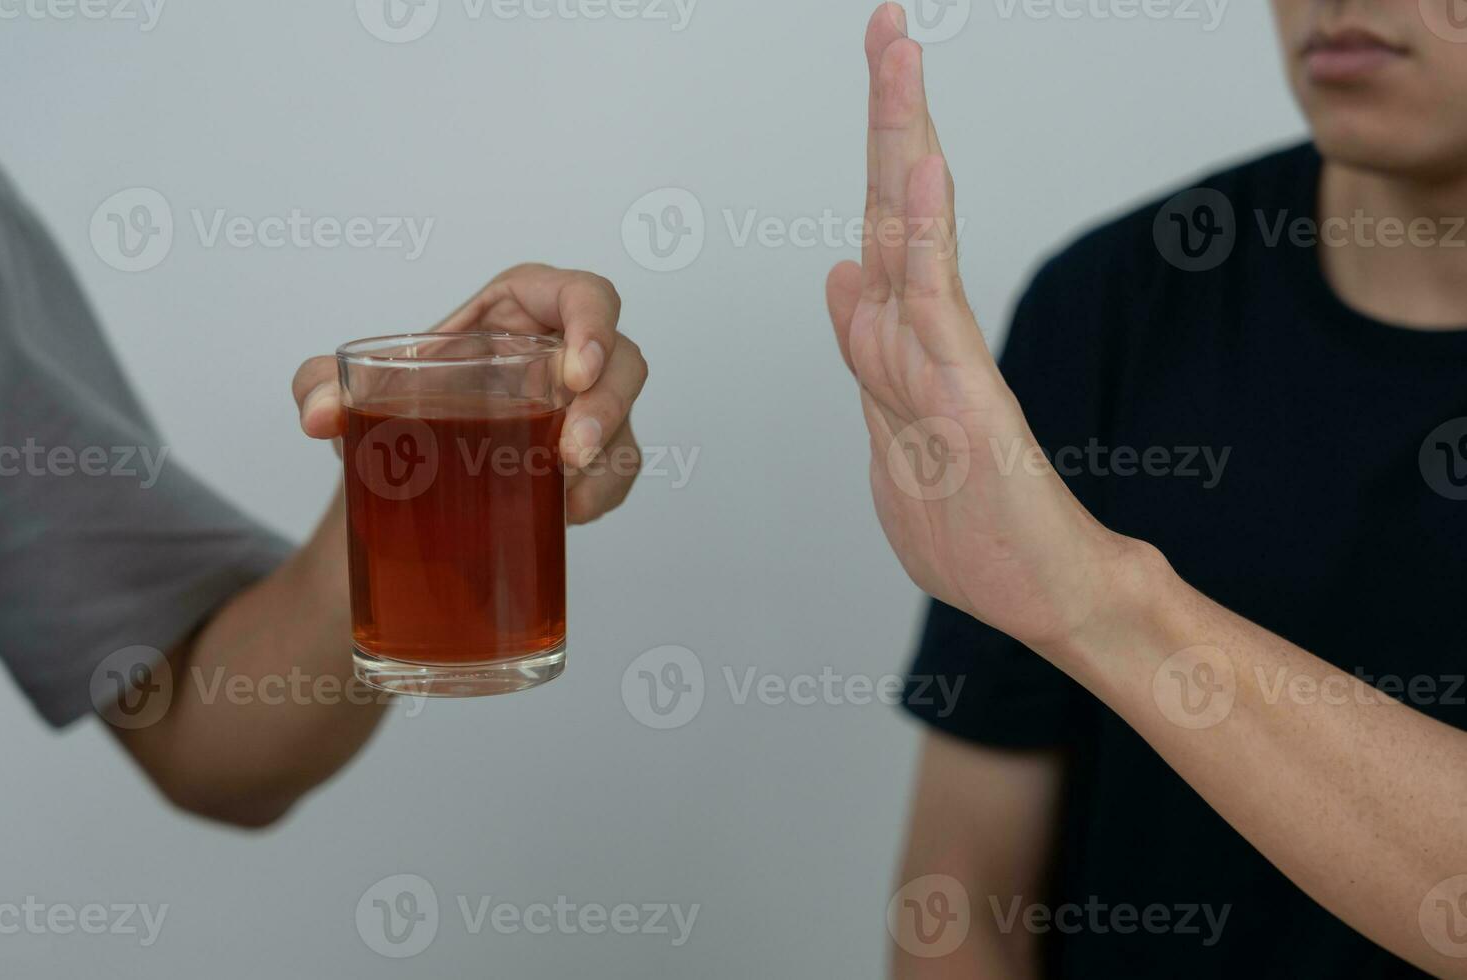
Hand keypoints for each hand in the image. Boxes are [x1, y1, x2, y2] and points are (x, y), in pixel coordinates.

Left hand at [293, 263, 646, 523]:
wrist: (393, 488)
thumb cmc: (390, 413)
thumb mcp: (348, 389)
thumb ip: (317, 384)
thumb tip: (318, 415)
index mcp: (518, 310)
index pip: (581, 294)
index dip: (593, 323)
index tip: (573, 372)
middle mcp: (560, 354)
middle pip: (623, 359)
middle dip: (607, 405)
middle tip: (570, 450)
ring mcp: (580, 410)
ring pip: (628, 418)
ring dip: (609, 455)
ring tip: (564, 489)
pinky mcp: (587, 461)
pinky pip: (618, 472)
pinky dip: (600, 494)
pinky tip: (566, 512)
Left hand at [824, 5, 1134, 653]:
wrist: (1058, 599)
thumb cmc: (986, 535)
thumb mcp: (895, 439)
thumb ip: (870, 355)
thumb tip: (841, 275)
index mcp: (901, 351)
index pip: (875, 232)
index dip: (869, 156)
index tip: (875, 77)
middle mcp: (925, 343)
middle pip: (893, 211)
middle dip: (888, 115)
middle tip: (888, 25)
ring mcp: (949, 367)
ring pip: (910, 239)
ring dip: (899, 142)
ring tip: (898, 51)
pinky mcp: (970, 403)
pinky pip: (936, 308)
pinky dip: (927, 236)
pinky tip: (923, 165)